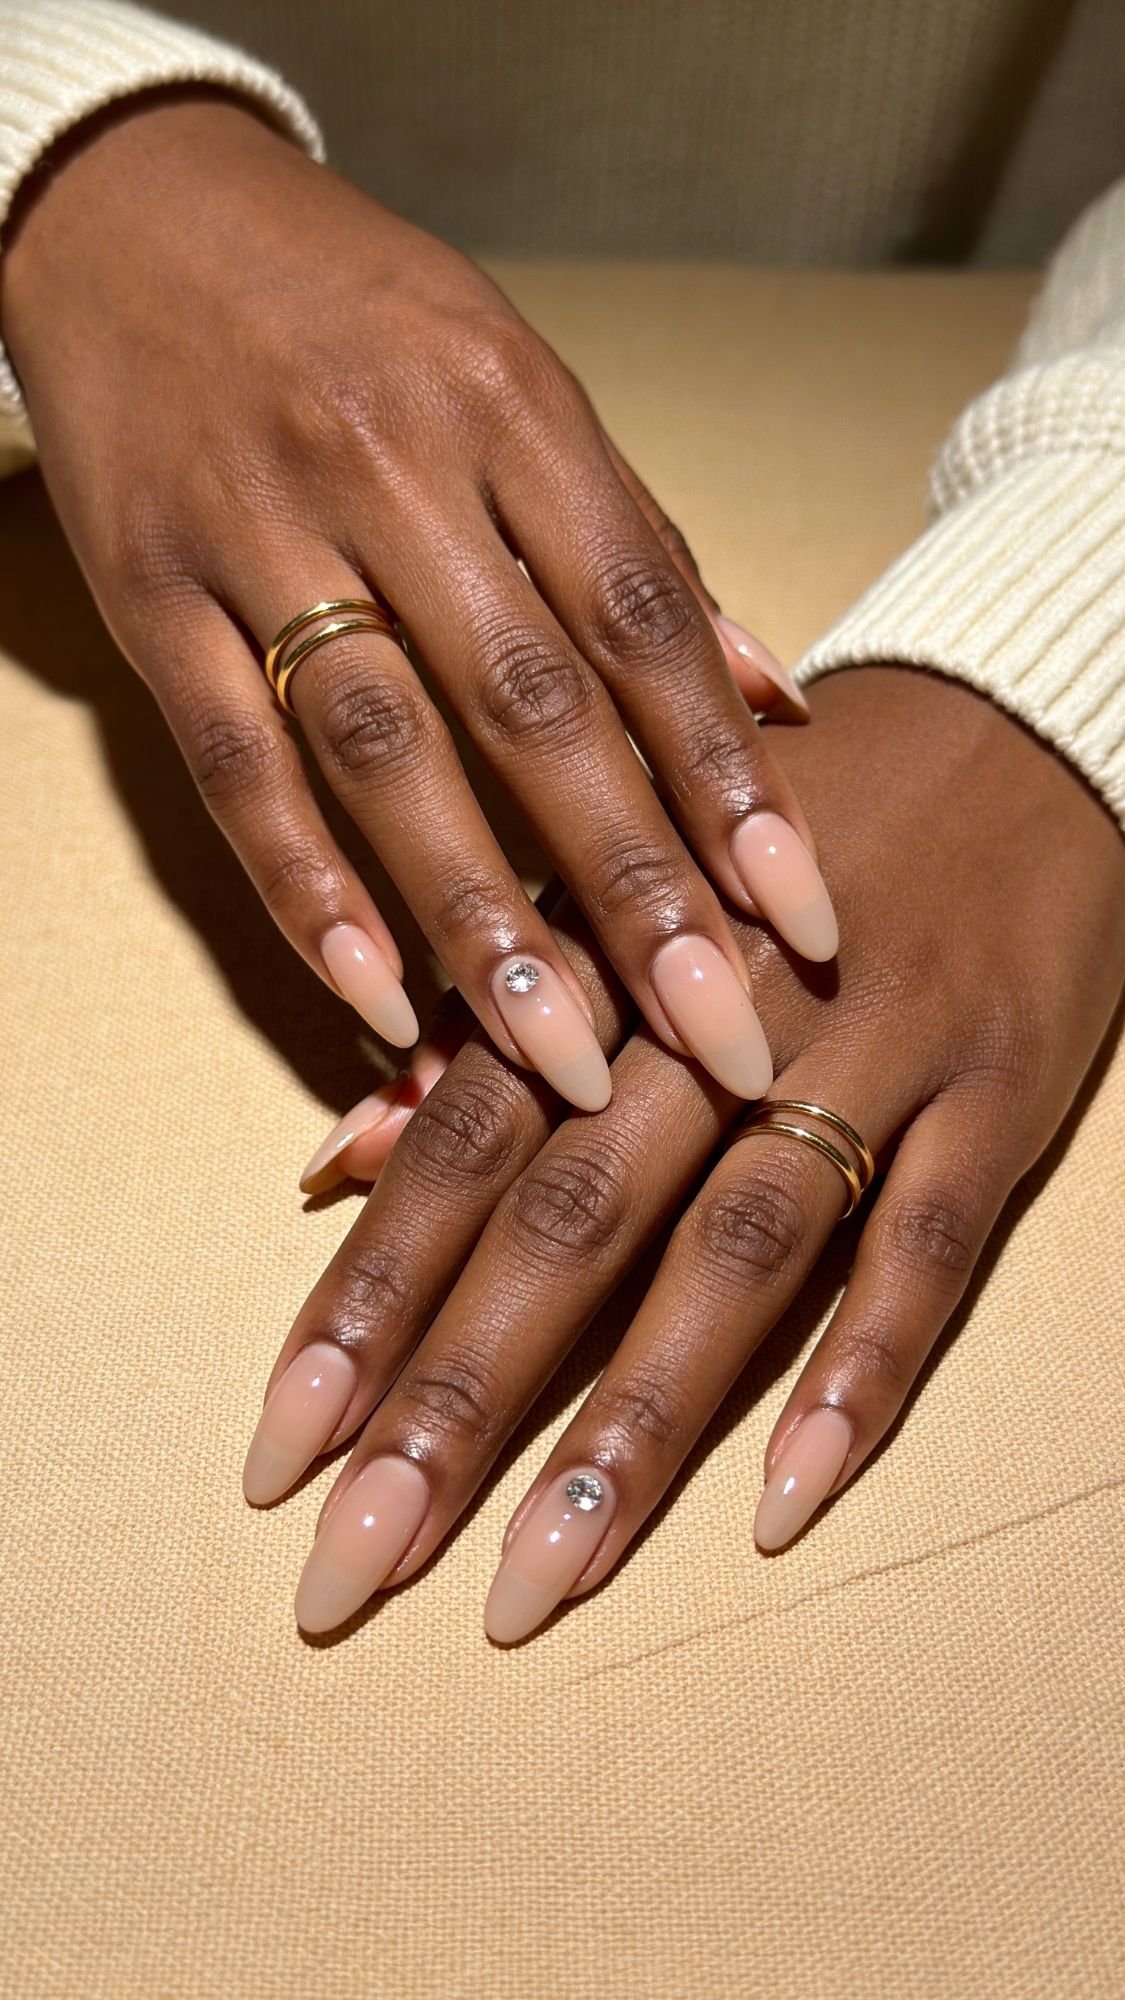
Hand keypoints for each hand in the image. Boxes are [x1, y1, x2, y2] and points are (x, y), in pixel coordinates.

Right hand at [1, 91, 831, 1109]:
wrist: (136, 216)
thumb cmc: (360, 315)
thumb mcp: (517, 382)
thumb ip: (641, 547)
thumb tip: (778, 702)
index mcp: (510, 409)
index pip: (644, 623)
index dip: (730, 782)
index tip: (800, 919)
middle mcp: (390, 469)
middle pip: (533, 707)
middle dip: (634, 887)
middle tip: (713, 1039)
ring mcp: (259, 534)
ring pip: (386, 754)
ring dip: (480, 920)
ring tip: (561, 1062)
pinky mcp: (151, 597)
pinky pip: (236, 765)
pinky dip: (308, 891)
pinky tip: (378, 1002)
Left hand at [240, 667, 1124, 1639]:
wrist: (1013, 726)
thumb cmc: (776, 836)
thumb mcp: (618, 893)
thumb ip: (484, 1032)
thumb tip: (331, 1165)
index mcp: (608, 950)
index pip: (460, 1143)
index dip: (366, 1299)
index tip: (278, 1454)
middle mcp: (720, 1007)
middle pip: (573, 1217)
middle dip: (457, 1400)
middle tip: (355, 1567)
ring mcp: (870, 1048)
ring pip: (738, 1251)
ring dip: (632, 1425)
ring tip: (532, 1580)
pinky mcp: (998, 1091)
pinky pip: (925, 1249)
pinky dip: (860, 1371)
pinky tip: (781, 1501)